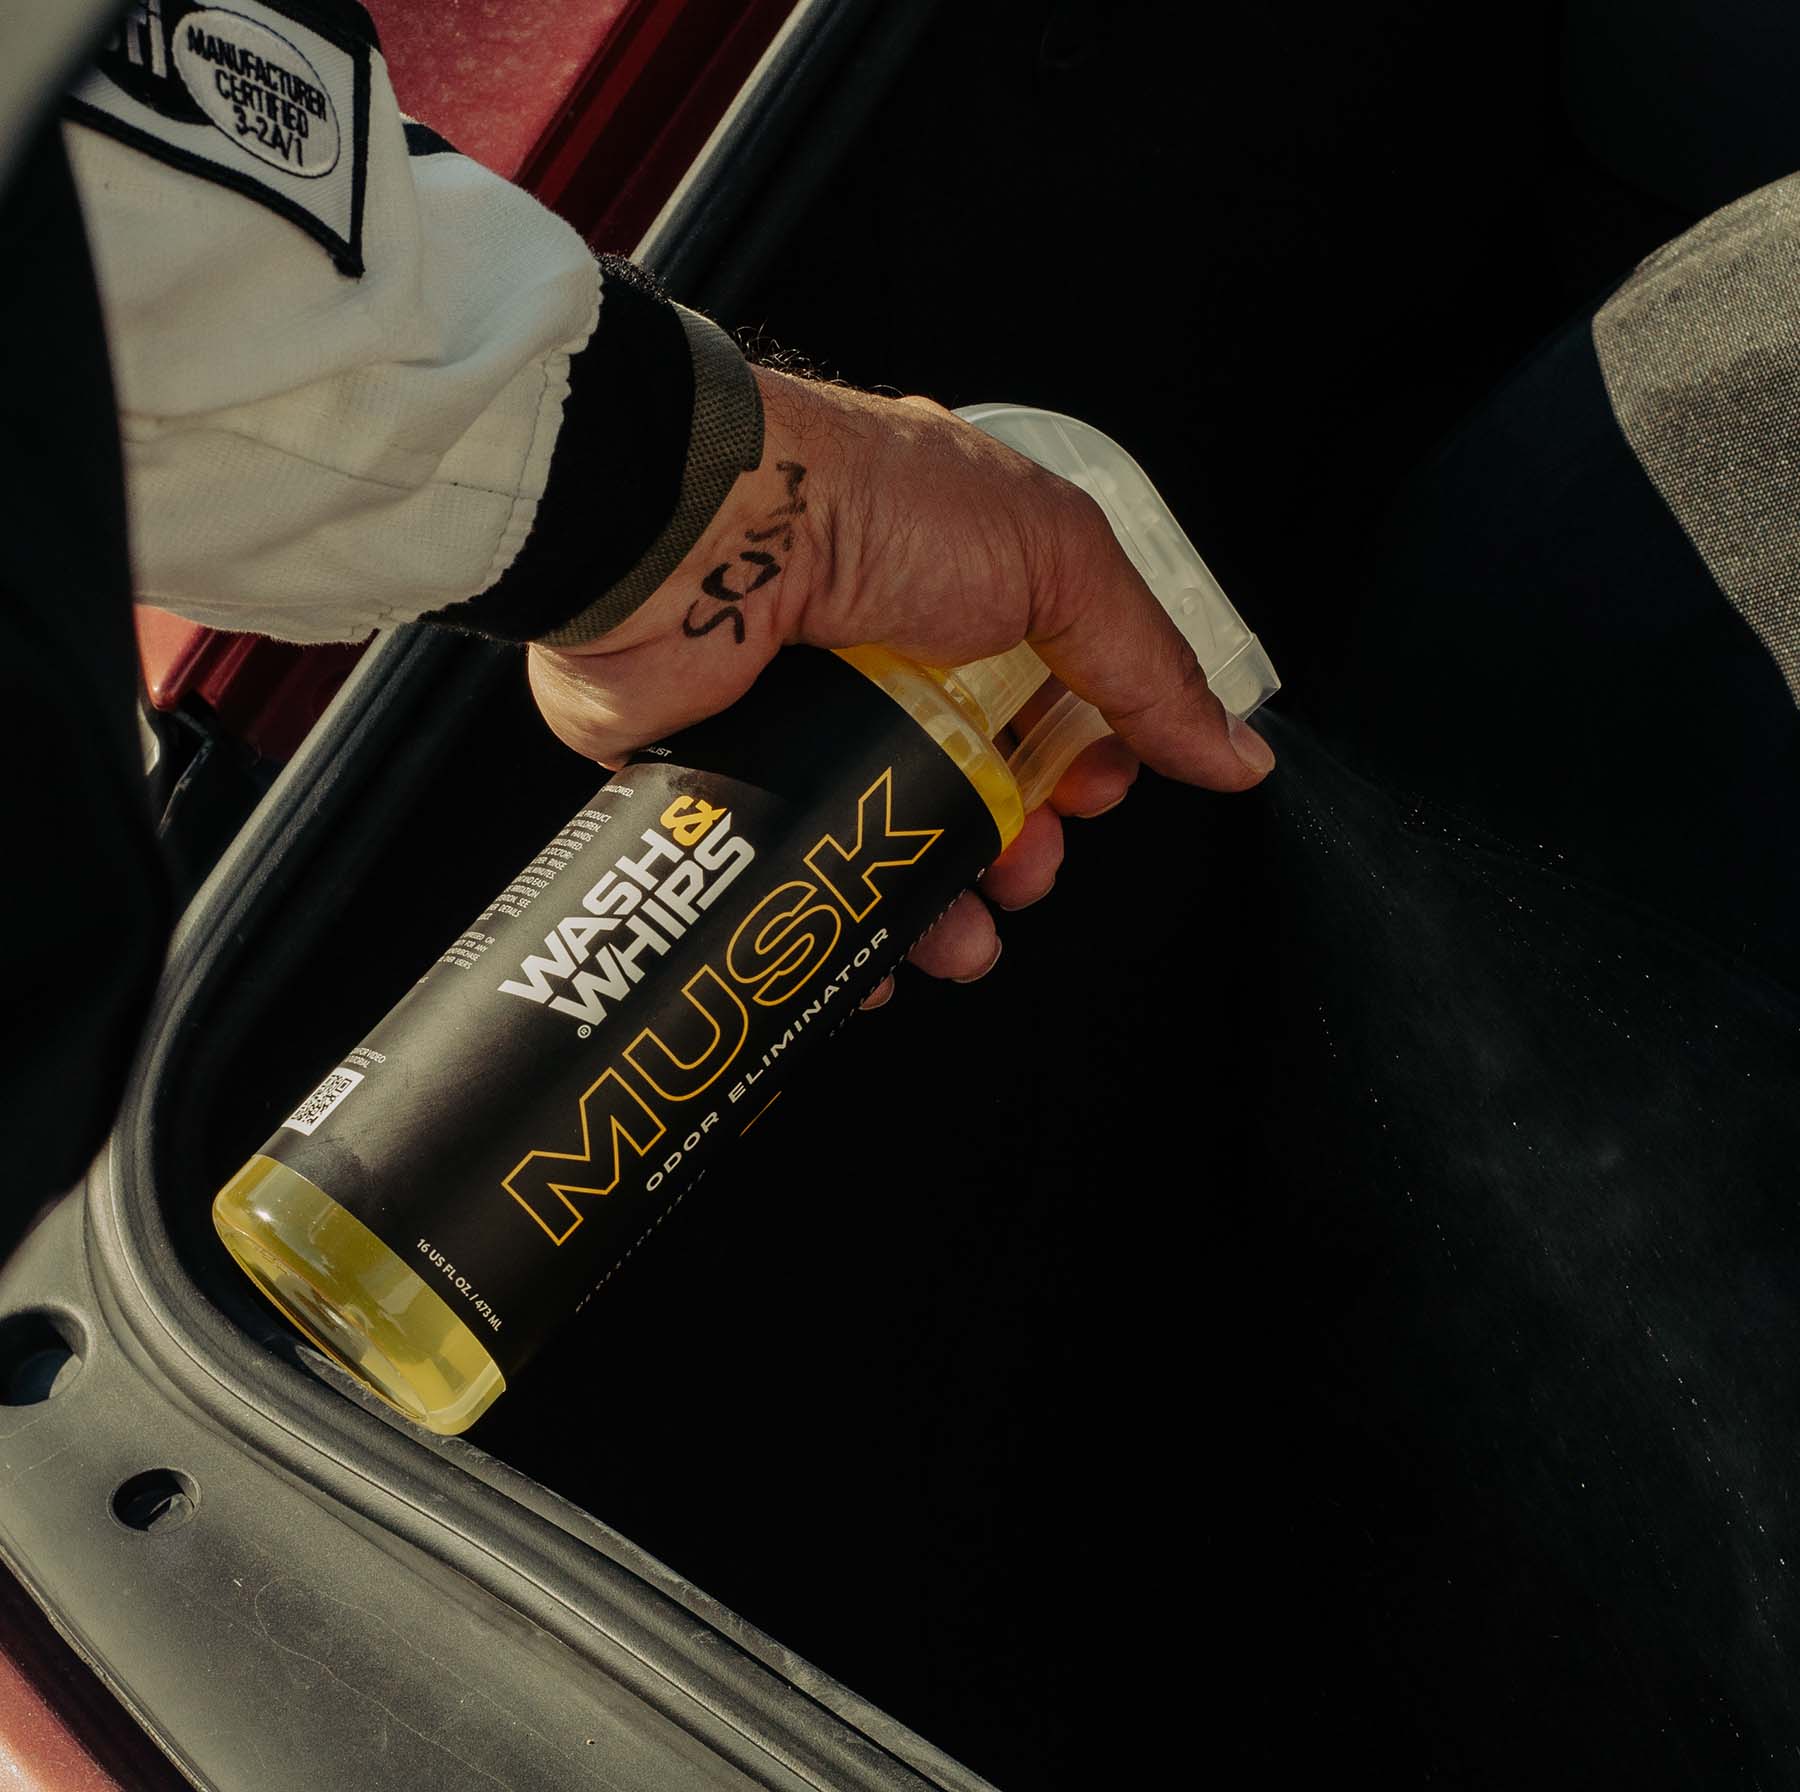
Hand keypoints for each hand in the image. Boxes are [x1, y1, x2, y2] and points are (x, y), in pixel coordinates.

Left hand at [528, 366, 1274, 1000]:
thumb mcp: (1053, 559)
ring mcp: (805, 709)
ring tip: (959, 941)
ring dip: (941, 903)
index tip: (1097, 795)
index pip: (1048, 686)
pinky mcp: (731, 771)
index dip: (1084, 754)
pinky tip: (873, 964)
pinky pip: (801, 868)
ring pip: (891, 836)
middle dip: (1019, 844)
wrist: (694, 536)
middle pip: (976, 776)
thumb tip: (1232, 752)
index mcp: (961, 578)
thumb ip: (1144, 661)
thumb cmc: (866, 510)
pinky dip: (843, 925)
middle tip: (1027, 869)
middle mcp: (883, 642)